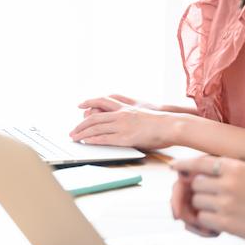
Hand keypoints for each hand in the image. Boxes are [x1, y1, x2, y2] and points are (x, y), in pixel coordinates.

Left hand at [68, 97, 182, 148]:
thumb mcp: (143, 113)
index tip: (81, 106)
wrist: (171, 125)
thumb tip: (123, 123)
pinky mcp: (126, 137)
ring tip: (74, 138)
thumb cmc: (161, 122)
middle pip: (94, 117)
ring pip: (96, 128)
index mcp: (125, 108)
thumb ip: (130, 116)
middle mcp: (121, 114)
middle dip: (81, 124)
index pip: (102, 102)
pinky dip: (93, 140)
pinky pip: (105, 138)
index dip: (89, 102)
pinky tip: (87, 142)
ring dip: (83, 133)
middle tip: (72, 131)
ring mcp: (122, 126)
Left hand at [169, 156, 244, 244]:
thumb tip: (200, 163)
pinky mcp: (227, 222)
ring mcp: (227, 203)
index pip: (200, 162)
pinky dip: (207, 220)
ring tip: (218, 209)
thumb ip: (228, 165)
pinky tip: (220, 220)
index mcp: (236, 167)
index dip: (184, 164)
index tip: (173, 167)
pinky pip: (203, 218)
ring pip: (197, 201)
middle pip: (195, 183)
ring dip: (202, 206)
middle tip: (209, 196)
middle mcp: (230, 183)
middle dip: (199, 190)